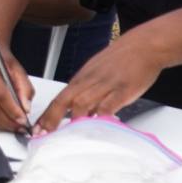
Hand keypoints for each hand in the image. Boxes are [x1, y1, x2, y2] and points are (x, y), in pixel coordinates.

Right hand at [0, 32, 35, 133]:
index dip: (12, 109)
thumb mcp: (17, 67)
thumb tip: (25, 107)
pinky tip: (2, 121)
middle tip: (20, 126)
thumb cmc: (0, 57)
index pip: (0, 93)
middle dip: (7, 120)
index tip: (23, 119)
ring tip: (13, 126)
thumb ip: (24, 87)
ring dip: (0, 124)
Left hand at [33, 35, 165, 134]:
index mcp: (82, 78)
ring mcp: (105, 85)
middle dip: (51, 120)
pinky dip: (101, 116)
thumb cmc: (122, 58)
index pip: (59, 98)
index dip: (46, 114)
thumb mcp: (97, 72)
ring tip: (65, 137)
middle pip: (65, 101)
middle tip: (43, 135)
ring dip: (72, 121)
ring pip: (83, 103)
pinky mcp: (122, 89)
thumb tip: (78, 111)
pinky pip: (108, 105)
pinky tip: (97, 127)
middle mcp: (90, 81)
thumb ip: (88, 92)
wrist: (144, 45)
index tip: (37, 129)